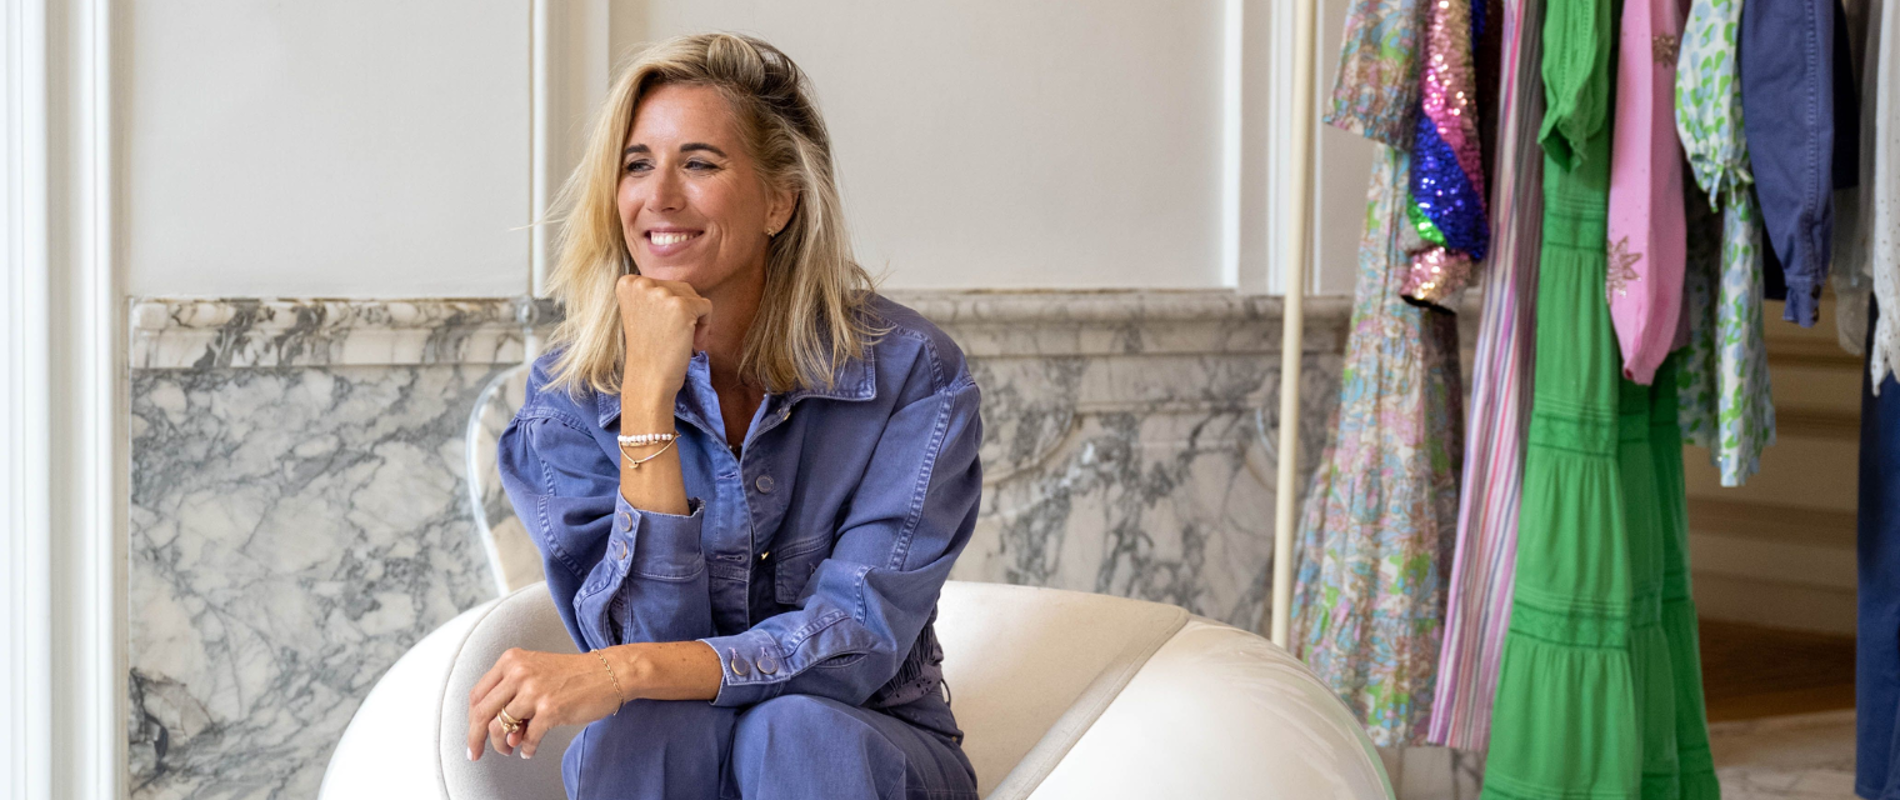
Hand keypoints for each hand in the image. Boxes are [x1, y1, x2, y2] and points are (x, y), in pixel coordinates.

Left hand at [465, 647, 625, 760]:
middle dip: (476, 738)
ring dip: (503, 745)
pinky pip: (527, 738)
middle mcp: (520, 672)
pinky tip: (530, 750)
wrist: (610, 672)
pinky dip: (527, 749)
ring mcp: (534, 691)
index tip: (473, 734)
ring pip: (501, 728)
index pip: (477, 695)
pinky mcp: (550, 709)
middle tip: (476, 752)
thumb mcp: (536, 673)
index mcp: (512, 661)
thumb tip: (499, 732)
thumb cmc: (574, 675)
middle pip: (482, 713)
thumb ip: (513, 697)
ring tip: (511, 749)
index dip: (471, 719)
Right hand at [616, 275, 711, 404]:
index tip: (662, 327)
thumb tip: (679, 276)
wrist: (649, 379)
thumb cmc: (650, 350)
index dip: (670, 307)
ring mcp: (661, 293)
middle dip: (685, 312)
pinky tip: (692, 343)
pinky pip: (707, 307)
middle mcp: (641, 283)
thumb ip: (653, 292)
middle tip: (674, 337)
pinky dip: (706, 326)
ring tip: (681, 340)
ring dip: (695, 319)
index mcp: (627, 283)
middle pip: (681, 287)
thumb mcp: (642, 312)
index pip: (664, 283)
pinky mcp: (681, 306)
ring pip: (694, 296)